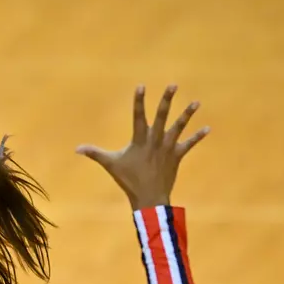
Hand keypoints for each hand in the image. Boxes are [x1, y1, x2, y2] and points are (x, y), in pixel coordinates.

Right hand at [77, 85, 208, 210]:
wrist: (149, 197)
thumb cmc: (129, 180)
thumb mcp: (111, 164)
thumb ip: (95, 153)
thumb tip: (76, 149)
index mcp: (140, 140)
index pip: (138, 116)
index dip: (139, 101)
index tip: (141, 86)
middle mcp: (156, 141)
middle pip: (163, 116)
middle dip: (167, 100)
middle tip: (173, 85)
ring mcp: (168, 148)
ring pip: (179, 127)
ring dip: (187, 115)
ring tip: (196, 102)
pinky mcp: (177, 156)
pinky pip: (189, 144)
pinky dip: (198, 136)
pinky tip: (207, 128)